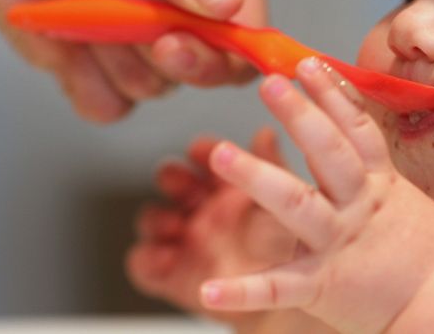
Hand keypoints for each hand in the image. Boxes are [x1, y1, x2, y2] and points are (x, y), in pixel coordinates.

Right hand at [127, 127, 334, 332]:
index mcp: (231, 183)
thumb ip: (276, 167)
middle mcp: (204, 206)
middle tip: (179, 180)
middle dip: (172, 177)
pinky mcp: (172, 274)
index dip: (202, 150)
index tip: (204, 149)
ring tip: (174, 223)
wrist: (289, 300)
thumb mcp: (289, 201)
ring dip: (157, 217)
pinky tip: (164, 258)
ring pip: (153, 218)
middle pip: (172, 180)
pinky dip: (147, 260)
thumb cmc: (290, 246)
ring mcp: (186, 239)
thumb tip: (266, 133)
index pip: (207, 155)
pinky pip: (144, 265)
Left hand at [199, 59, 433, 332]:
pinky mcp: (324, 286)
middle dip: (299, 114)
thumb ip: (374, 176)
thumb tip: (355, 142)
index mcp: (379, 185)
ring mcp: (339, 244)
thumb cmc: (427, 254)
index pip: (356, 129)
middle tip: (270, 83)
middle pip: (327, 152)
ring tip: (220, 152)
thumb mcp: (406, 201)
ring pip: (296, 204)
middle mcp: (358, 207)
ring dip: (257, 177)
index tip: (309, 64)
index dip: (333, 94)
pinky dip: (244, 290)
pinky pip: (279, 287)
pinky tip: (209, 289)